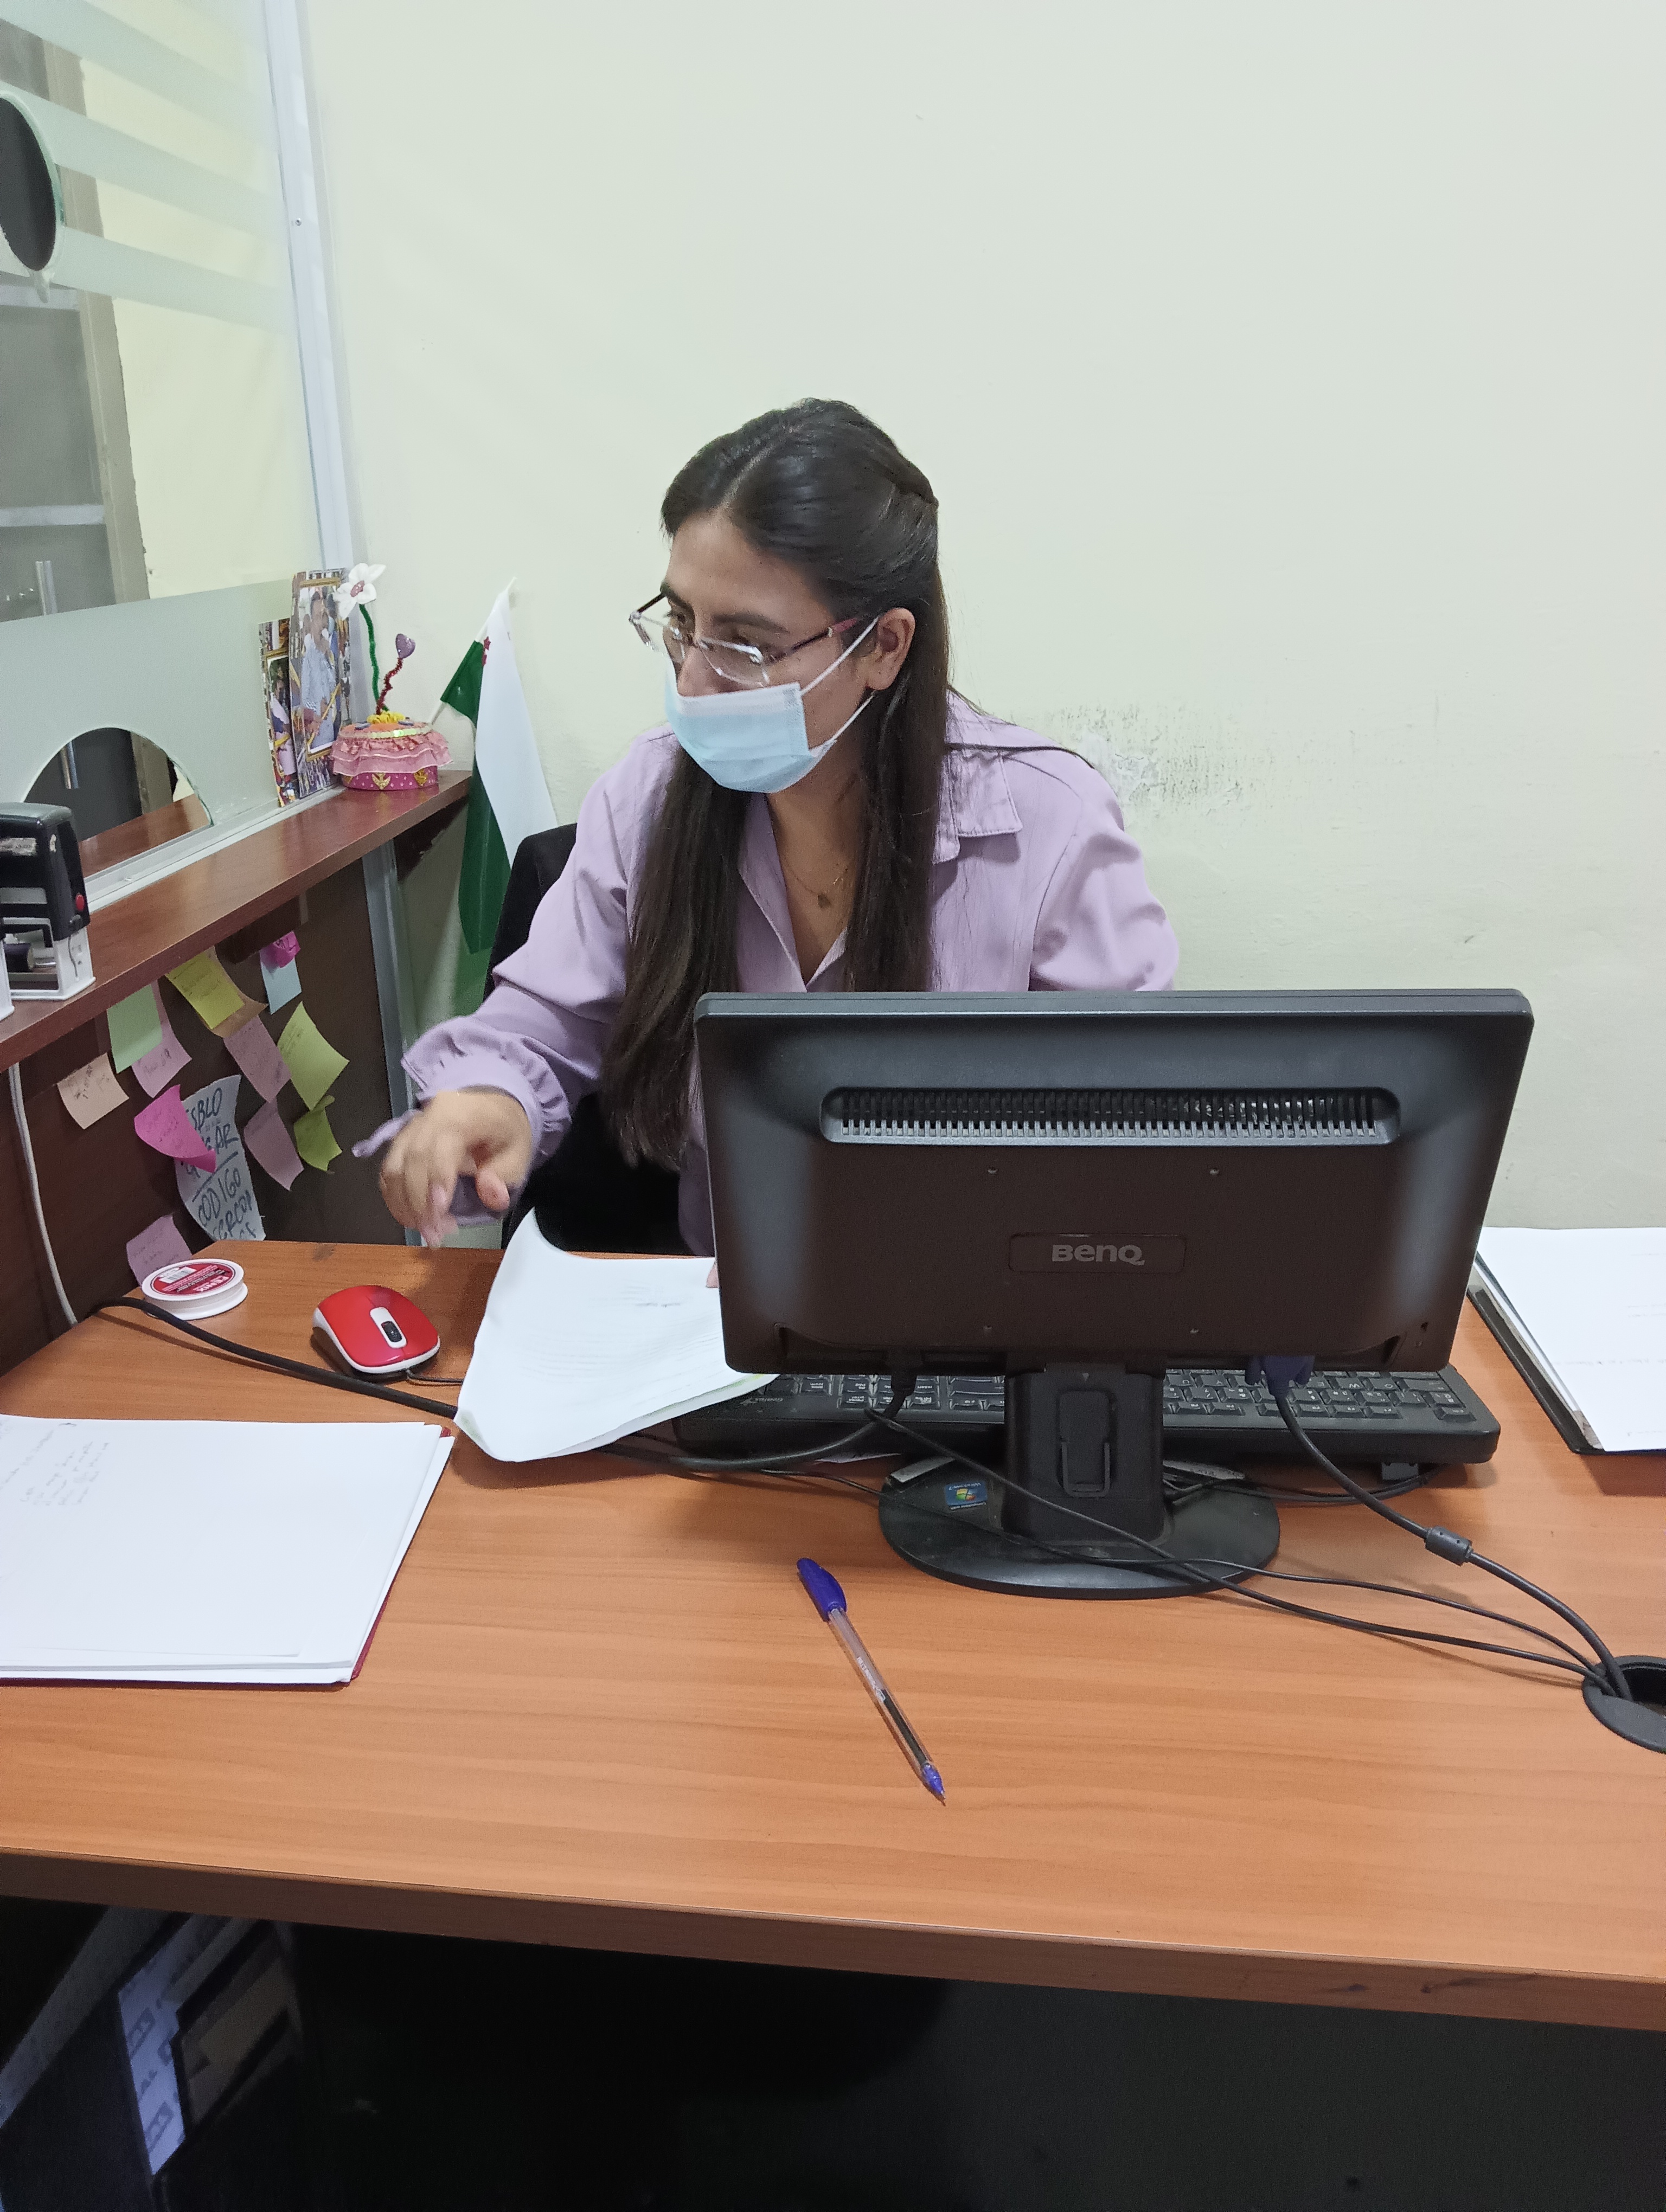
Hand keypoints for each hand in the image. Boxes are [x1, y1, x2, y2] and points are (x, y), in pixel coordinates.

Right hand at [379, 1089, 533, 1246]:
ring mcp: (411, 1128)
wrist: (490, 1104)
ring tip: (425, 1230)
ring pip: (394, 1167)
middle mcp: (429, 1117)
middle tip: (434, 1235)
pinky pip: (388, 1169)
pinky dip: (394, 1197)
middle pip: (412, 1161)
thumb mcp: (518, 1151)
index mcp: (461, 1115)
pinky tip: (411, 1217)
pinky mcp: (402, 1140)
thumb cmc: (504, 1130)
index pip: (440, 1150)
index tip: (439, 1217)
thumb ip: (504, 1175)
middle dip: (419, 1204)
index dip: (436, 1184)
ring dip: (404, 1204)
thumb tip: (491, 1195)